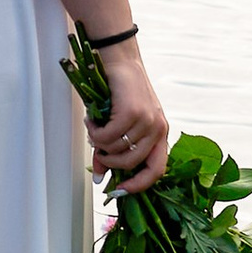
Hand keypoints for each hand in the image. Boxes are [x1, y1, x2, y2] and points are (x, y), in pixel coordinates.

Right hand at [86, 42, 169, 194]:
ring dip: (99, 144)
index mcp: (160, 134)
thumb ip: (115, 149)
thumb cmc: (121, 92)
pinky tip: (91, 120)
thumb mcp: (123, 124)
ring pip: (117, 149)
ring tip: (93, 129)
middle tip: (98, 150)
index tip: (120, 192)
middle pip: (132, 163)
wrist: (120, 60)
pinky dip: (95, 131)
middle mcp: (158, 128)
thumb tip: (100, 176)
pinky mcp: (133, 112)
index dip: (139, 185)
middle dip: (110, 161)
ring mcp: (147, 120)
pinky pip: (108, 135)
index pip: (156, 170)